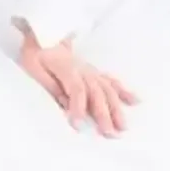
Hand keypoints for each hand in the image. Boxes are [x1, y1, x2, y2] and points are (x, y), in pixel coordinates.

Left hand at [17, 29, 138, 137]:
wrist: (42, 37)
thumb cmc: (36, 56)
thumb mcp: (34, 70)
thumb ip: (50, 86)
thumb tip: (64, 104)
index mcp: (66, 68)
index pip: (77, 88)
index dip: (78, 107)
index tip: (78, 125)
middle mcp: (83, 69)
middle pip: (96, 91)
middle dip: (103, 113)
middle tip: (108, 133)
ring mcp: (90, 70)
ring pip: (107, 88)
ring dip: (116, 107)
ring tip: (122, 126)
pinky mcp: (93, 72)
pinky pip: (111, 80)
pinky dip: (124, 91)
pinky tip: (135, 101)